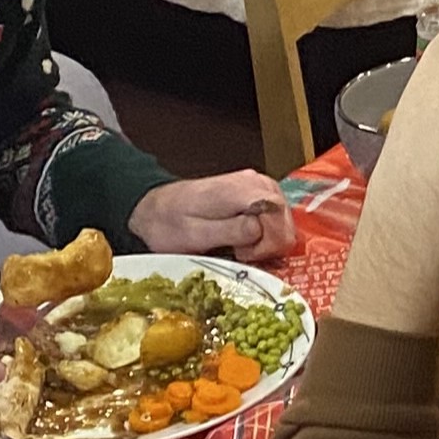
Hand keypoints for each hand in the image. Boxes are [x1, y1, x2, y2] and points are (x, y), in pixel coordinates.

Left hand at [133, 171, 298, 267]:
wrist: (153, 207)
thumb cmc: (170, 224)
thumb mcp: (195, 235)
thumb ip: (230, 230)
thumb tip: (260, 229)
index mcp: (241, 191)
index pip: (278, 218)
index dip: (268, 243)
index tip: (245, 256)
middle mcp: (255, 182)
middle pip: (285, 219)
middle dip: (269, 243)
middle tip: (242, 254)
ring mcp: (257, 184)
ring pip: (283, 219)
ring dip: (268, 239)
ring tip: (240, 247)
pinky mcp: (255, 191)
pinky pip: (274, 214)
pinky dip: (265, 232)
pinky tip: (246, 239)